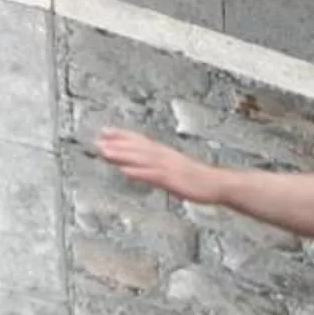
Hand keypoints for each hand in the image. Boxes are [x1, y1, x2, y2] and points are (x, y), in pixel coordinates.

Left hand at [100, 129, 220, 204]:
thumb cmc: (195, 179)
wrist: (215, 184)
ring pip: (141, 159)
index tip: (105, 131)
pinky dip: (139, 173)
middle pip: (137, 147)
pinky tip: (126, 172)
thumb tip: (139, 166)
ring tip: (106, 152)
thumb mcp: (175, 169)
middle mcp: (164, 156)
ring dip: (123, 155)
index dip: (122, 135)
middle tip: (98, 140)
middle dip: (117, 143)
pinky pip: (153, 176)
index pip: (140, 140)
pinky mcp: (172, 180)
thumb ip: (157, 166)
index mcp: (164, 153)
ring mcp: (167, 167)